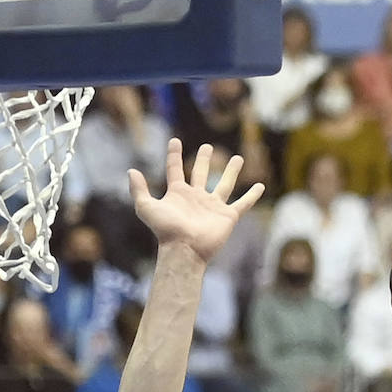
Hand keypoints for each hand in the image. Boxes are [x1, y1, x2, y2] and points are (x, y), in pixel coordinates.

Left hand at [130, 139, 263, 264]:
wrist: (184, 250)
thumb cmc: (165, 231)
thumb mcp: (146, 208)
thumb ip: (138, 190)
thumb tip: (131, 171)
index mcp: (178, 194)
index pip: (175, 169)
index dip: (174, 155)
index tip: (174, 141)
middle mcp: (196, 198)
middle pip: (201, 174)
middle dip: (204, 160)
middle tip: (207, 147)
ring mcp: (213, 207)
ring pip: (225, 184)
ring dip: (231, 171)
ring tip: (238, 158)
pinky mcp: (227, 217)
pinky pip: (242, 204)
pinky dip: (252, 196)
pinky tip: (260, 186)